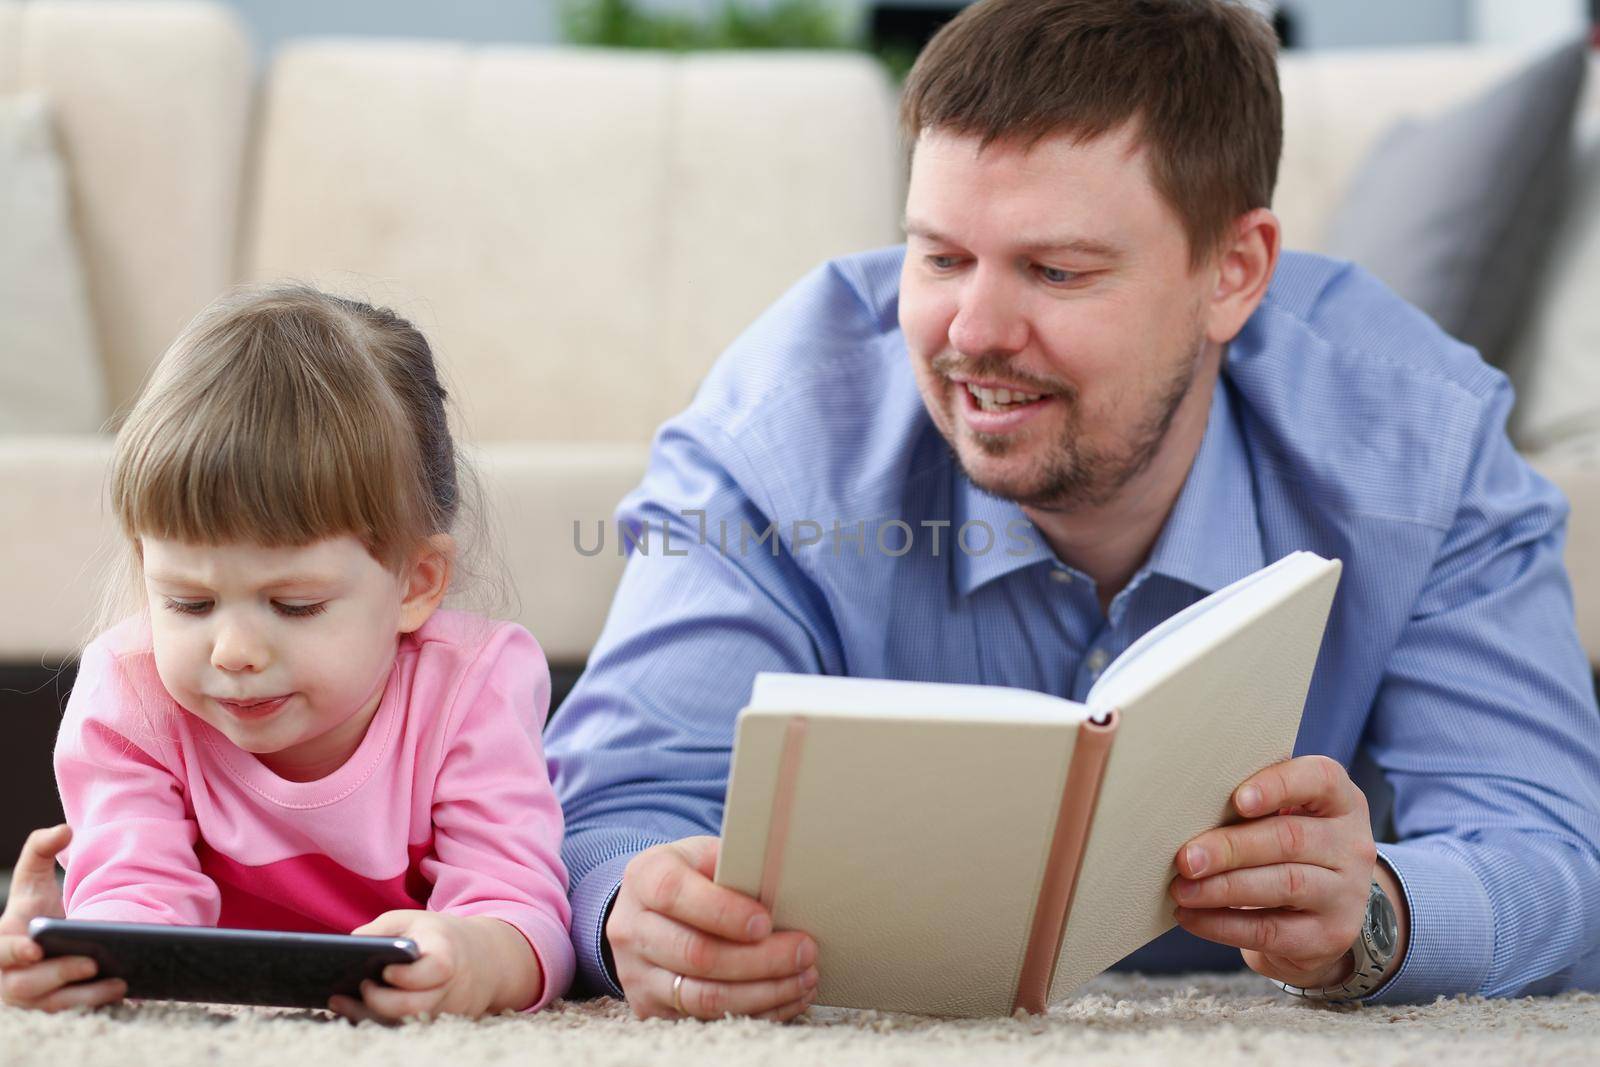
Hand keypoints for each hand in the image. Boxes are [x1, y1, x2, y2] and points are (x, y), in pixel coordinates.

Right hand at [0, 825, 125, 1011]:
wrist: (47, 939)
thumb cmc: (35, 908)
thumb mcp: (33, 877)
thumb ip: (40, 848)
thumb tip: (64, 830)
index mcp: (1, 945)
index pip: (1, 954)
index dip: (14, 953)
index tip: (36, 947)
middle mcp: (9, 978)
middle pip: (27, 985)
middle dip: (59, 974)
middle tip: (92, 961)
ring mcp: (29, 999)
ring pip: (52, 1006)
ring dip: (84, 997)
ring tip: (119, 982)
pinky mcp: (51, 1010)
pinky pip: (71, 1014)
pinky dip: (94, 1006)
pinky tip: (121, 992)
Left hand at [329, 910, 541, 1021]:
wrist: (481, 958)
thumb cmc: (438, 937)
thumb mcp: (414, 920)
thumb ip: (383, 929)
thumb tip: (349, 945)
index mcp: (447, 956)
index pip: (434, 972)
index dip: (407, 976)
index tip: (384, 971)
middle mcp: (449, 989)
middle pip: (414, 1007)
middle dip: (381, 1001)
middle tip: (361, 985)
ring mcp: (442, 1012)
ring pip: (403, 1024)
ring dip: (368, 1015)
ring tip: (338, 1000)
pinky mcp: (432, 1025)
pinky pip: (400, 1028)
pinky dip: (374, 1020)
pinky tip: (351, 1008)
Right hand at [607, 836, 817, 1020]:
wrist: (651, 909)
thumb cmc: (693, 875)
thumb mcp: (706, 855)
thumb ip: (736, 865)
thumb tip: (787, 883)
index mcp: (644, 877)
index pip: (675, 895)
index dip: (723, 911)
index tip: (766, 922)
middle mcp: (630, 928)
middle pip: (696, 954)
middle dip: (760, 958)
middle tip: (804, 951)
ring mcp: (636, 973)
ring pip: (703, 996)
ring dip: (764, 991)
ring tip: (804, 977)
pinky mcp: (650, 1006)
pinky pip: (707, 1019)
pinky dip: (755, 1011)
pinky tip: (786, 996)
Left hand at [1169, 756, 1403, 989]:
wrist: (1324, 912)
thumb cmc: (1288, 845)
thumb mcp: (1287, 814)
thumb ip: (1253, 801)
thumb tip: (1186, 803)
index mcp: (1341, 802)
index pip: (1321, 780)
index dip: (1278, 787)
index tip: (1237, 799)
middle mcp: (1351, 845)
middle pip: (1291, 839)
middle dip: (1231, 848)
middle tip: (1186, 858)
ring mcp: (1346, 894)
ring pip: (1284, 885)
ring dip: (1224, 888)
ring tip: (1182, 890)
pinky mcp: (1329, 936)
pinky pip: (1272, 931)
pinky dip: (1224, 924)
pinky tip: (1191, 917)